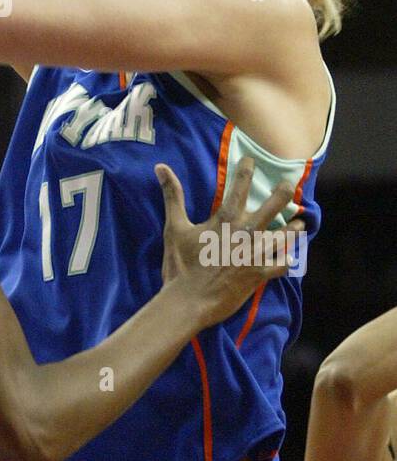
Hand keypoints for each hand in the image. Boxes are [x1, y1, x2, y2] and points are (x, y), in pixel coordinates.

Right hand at [157, 156, 303, 330]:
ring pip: (283, 237)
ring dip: (293, 229)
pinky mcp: (259, 275)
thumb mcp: (174, 227)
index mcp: (225, 220)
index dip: (246, 171)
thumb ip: (172, 196)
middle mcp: (246, 233)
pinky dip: (287, 262)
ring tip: (300, 223)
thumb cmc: (181, 264)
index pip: (239, 188)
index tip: (252, 160)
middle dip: (283, 194)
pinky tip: (292, 259)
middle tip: (290, 186)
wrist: (189, 301)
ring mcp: (255, 255)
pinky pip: (280, 266)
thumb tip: (160, 167)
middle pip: (272, 208)